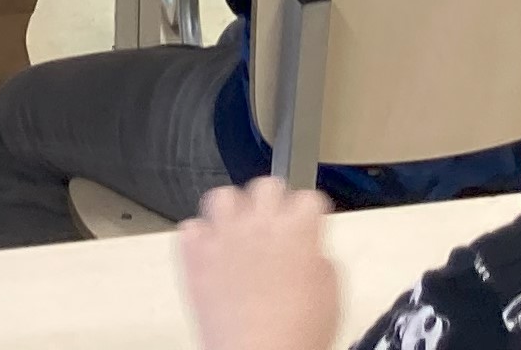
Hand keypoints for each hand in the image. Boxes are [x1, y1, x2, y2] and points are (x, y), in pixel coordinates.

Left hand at [176, 178, 338, 349]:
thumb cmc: (295, 336)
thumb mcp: (329, 295)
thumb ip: (319, 260)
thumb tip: (310, 253)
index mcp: (298, 229)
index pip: (308, 197)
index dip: (309, 213)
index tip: (306, 223)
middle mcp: (259, 224)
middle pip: (266, 185)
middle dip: (273, 202)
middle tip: (274, 224)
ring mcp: (224, 238)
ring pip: (222, 196)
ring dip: (232, 211)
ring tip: (238, 231)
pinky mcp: (196, 257)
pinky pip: (190, 229)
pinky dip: (200, 238)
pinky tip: (213, 254)